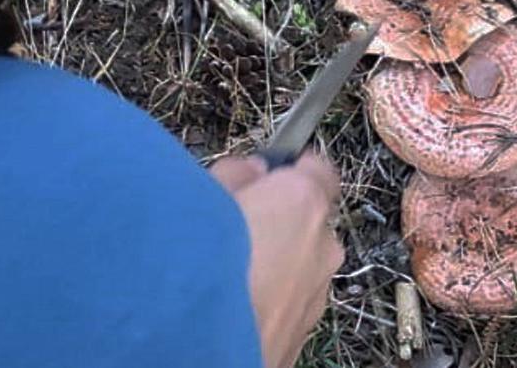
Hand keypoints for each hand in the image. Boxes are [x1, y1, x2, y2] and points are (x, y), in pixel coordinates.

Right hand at [210, 153, 344, 367]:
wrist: (195, 347)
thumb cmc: (196, 264)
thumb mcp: (200, 196)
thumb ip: (234, 175)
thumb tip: (249, 171)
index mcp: (302, 203)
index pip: (317, 169)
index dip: (291, 169)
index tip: (267, 173)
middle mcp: (321, 248)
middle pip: (310, 221)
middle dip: (279, 220)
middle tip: (233, 227)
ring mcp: (316, 296)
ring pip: (301, 267)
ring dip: (274, 265)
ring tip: (225, 275)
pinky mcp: (303, 335)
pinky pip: (290, 303)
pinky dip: (269, 300)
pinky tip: (231, 307)